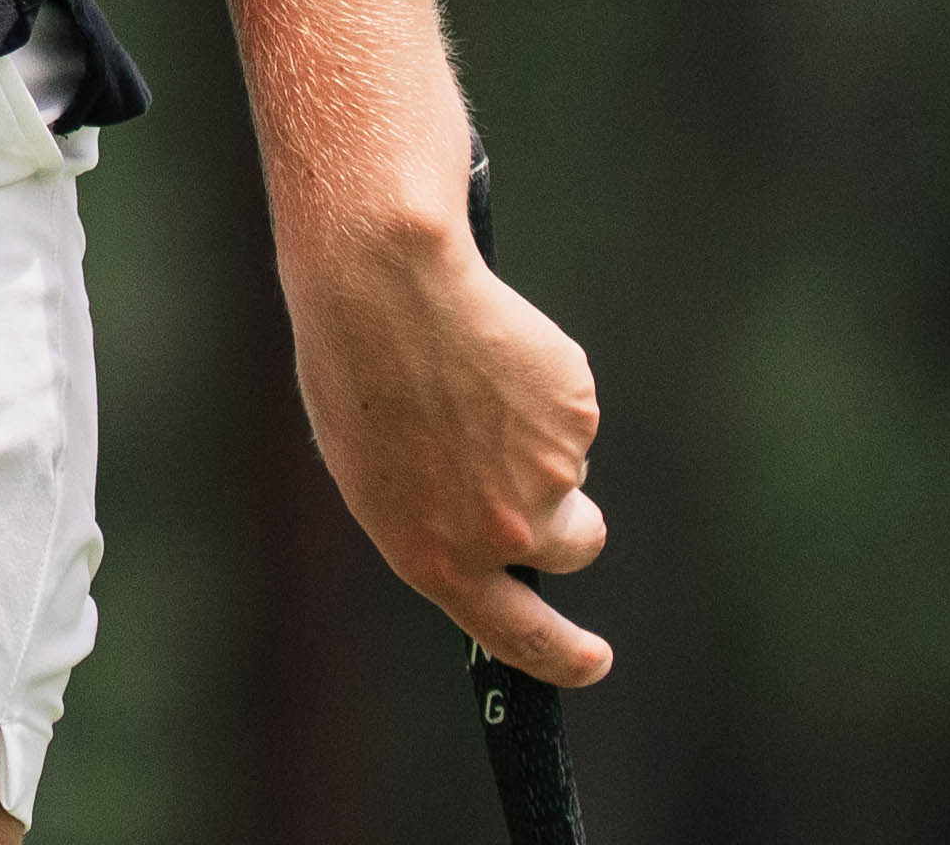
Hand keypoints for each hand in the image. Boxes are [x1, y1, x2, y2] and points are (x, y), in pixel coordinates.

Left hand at [286, 203, 608, 689]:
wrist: (382, 289)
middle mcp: (502, 534)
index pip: (519, 637)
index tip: (592, 660)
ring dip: (538, 433)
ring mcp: (548, 476)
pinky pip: (571, 408)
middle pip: (576, 543)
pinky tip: (492, 349)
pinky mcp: (576, 416)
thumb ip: (440, 523)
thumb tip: (491, 536)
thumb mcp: (377, 477)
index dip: (563, 655)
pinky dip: (543, 384)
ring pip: (569, 464)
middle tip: (525, 462)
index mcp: (438, 559)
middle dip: (571, 515)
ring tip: (469, 379)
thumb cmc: (356, 375)